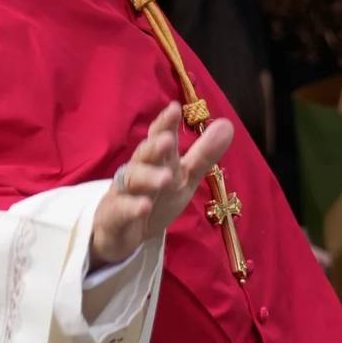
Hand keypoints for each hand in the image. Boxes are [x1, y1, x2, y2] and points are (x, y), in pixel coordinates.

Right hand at [89, 103, 236, 268]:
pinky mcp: (113, 216)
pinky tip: (143, 207)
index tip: (175, 109)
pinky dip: (131, 208)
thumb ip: (204, 155)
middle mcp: (137, 171)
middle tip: (168, 140)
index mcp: (155, 160)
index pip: (158, 137)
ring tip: (165, 178)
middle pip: (143, 156)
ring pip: (132, 181)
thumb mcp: (184, 178)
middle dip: (154, 147)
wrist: (122, 233)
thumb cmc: (155, 199)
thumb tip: (227, 124)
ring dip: (147, 178)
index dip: (165, 124)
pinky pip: (121, 210)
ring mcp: (122, 193)